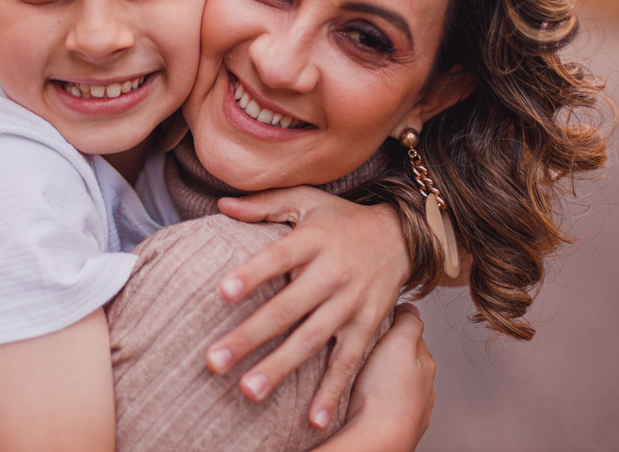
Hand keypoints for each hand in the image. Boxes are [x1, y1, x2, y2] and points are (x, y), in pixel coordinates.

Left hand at [206, 188, 410, 428]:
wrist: (404, 237)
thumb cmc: (343, 219)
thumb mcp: (306, 200)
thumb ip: (264, 203)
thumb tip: (222, 203)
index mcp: (313, 241)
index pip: (278, 258)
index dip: (251, 275)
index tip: (222, 293)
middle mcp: (332, 273)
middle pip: (287, 308)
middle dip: (249, 336)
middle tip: (214, 361)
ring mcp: (351, 303)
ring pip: (311, 340)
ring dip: (280, 367)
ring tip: (249, 391)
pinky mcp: (368, 326)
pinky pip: (347, 362)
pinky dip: (332, 392)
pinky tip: (313, 419)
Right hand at [324, 303, 434, 451]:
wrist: (376, 440)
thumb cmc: (386, 394)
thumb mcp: (399, 344)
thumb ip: (408, 323)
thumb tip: (412, 308)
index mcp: (425, 364)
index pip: (410, 335)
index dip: (391, 325)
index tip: (371, 321)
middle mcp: (423, 388)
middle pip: (402, 361)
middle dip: (385, 354)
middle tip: (360, 348)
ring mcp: (411, 409)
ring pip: (394, 385)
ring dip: (381, 379)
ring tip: (358, 375)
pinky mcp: (395, 426)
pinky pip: (385, 405)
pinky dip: (376, 400)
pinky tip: (362, 398)